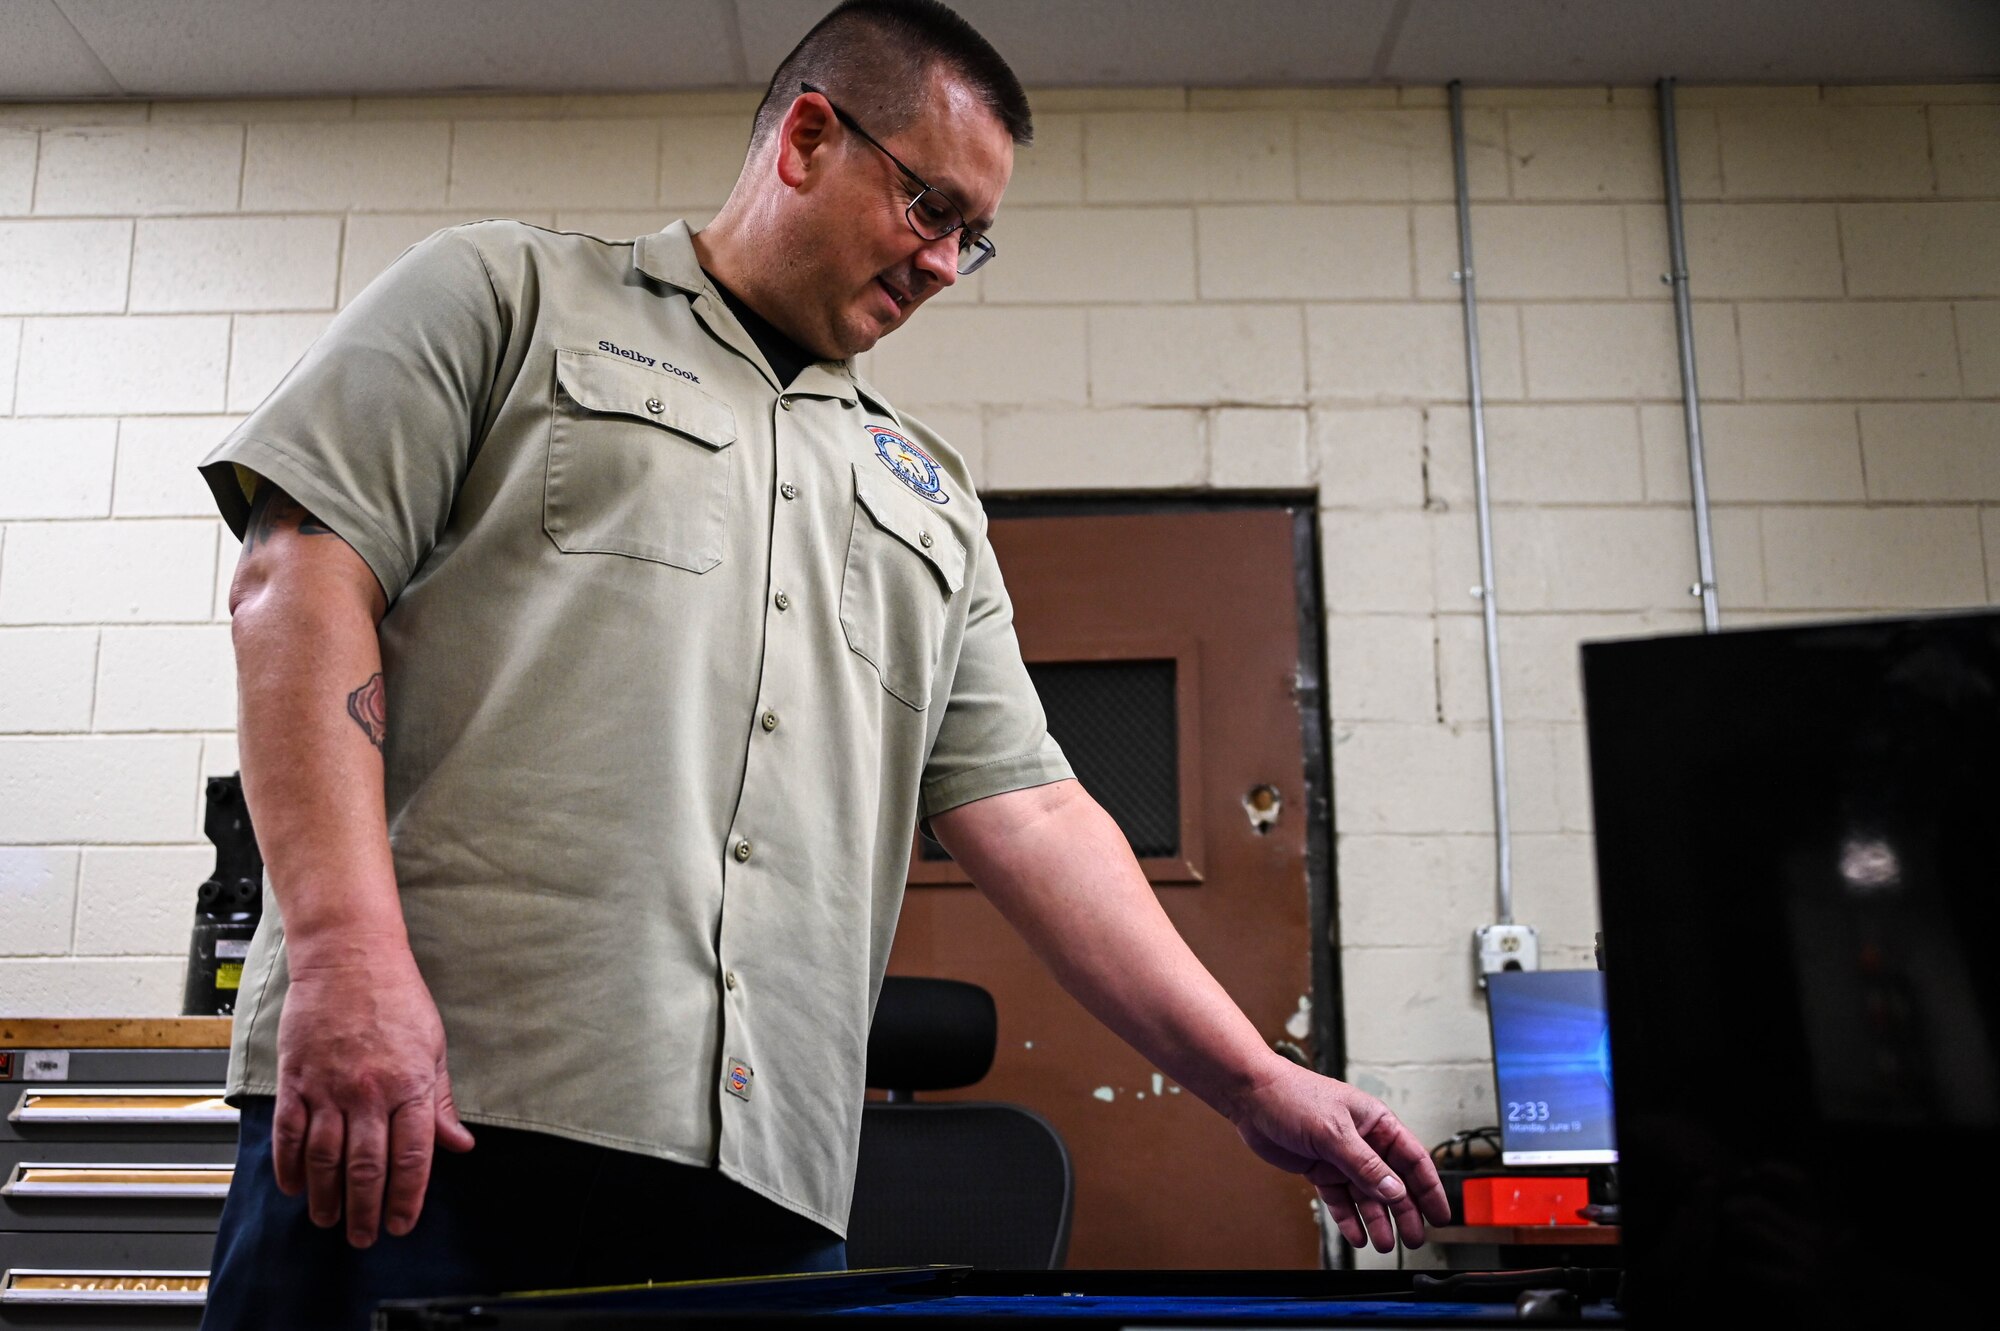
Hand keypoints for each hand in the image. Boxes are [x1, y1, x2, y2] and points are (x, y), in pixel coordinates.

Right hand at [272, 942, 474, 1246]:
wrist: (350, 957)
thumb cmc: (397, 996)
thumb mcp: (434, 1047)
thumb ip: (441, 1102)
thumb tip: (459, 1144)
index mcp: (410, 1085)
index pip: (412, 1157)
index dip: (407, 1198)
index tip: (402, 1223)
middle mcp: (369, 1092)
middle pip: (366, 1168)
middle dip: (365, 1210)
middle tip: (363, 1237)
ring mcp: (328, 1087)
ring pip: (325, 1159)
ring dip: (327, 1197)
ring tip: (329, 1220)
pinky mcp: (296, 1079)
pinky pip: (289, 1134)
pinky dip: (289, 1167)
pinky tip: (296, 1187)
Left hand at [1229, 1058, 1450, 1252]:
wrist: (1251, 1097)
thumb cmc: (1292, 1096)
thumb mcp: (1334, 1131)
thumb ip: (1365, 1164)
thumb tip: (1395, 1190)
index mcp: (1376, 1123)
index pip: (1413, 1159)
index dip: (1429, 1188)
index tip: (1441, 1214)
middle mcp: (1363, 1141)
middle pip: (1393, 1183)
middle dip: (1405, 1212)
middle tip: (1413, 1239)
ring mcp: (1341, 1157)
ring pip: (1367, 1195)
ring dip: (1377, 1219)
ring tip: (1384, 1244)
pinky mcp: (1321, 1169)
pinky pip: (1340, 1199)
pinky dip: (1349, 1218)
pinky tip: (1357, 1235)